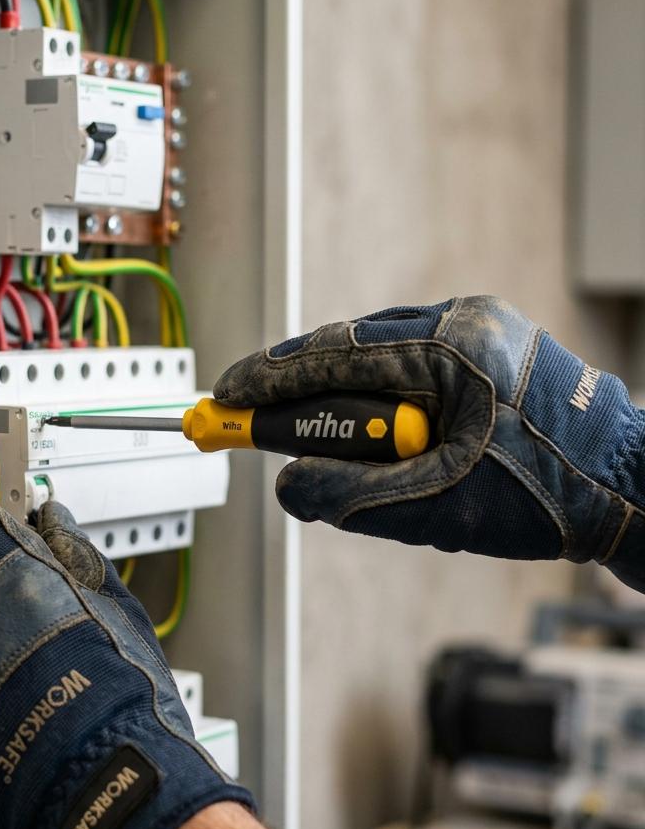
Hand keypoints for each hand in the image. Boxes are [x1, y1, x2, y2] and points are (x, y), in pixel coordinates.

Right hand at [215, 296, 643, 591]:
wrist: (633, 488)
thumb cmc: (550, 497)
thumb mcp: (435, 507)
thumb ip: (349, 496)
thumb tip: (285, 486)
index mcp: (452, 350)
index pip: (333, 357)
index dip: (269, 381)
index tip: (225, 398)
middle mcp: (464, 321)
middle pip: (348, 345)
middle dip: (294, 385)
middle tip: (243, 412)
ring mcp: (480, 326)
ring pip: (377, 351)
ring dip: (337, 390)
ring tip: (303, 429)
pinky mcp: (488, 343)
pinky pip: (411, 358)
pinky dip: (376, 390)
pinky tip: (363, 421)